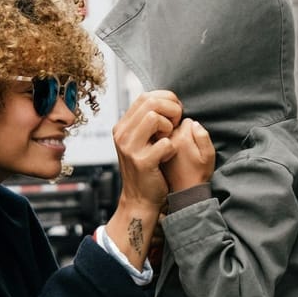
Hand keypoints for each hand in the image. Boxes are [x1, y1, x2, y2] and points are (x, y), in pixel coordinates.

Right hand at [104, 91, 182, 269]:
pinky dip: (172, 148)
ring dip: (169, 127)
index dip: (166, 100)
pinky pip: (165, 143)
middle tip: (176, 125)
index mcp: (122, 127)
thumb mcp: (141, 141)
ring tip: (169, 140)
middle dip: (171, 110)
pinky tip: (167, 156)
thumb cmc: (148, 168)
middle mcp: (122, 135)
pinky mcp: (142, 162)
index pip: (145, 96)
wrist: (140, 199)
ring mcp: (129, 148)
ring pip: (154, 117)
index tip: (174, 114)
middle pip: (150, 102)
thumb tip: (164, 100)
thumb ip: (147, 121)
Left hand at [163, 118, 215, 191]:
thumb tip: (193, 123)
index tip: (193, 144)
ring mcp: (159, 146)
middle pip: (175, 125)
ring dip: (172, 138)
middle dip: (181, 132)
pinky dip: (164, 145)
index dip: (192, 130)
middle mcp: (168, 139)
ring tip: (179, 154)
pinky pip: (159, 141)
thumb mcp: (208, 156)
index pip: (187, 121)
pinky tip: (169, 157)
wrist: (183, 193)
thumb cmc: (198, 175)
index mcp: (182, 137)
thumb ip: (203, 135)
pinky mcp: (154, 152)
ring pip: (166, 132)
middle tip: (186, 150)